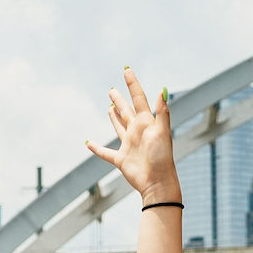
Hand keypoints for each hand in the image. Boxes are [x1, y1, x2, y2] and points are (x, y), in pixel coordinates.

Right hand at [84, 68, 181, 206]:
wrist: (158, 182)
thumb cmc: (163, 158)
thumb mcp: (163, 132)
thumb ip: (162, 112)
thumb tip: (163, 90)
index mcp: (146, 123)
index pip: (138, 98)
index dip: (132, 84)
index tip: (126, 70)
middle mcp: (137, 132)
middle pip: (126, 111)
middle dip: (120, 99)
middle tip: (112, 89)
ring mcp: (128, 145)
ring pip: (118, 127)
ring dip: (114, 117)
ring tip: (109, 106)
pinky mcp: (121, 159)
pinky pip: (106, 153)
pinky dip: (96, 149)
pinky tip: (88, 143)